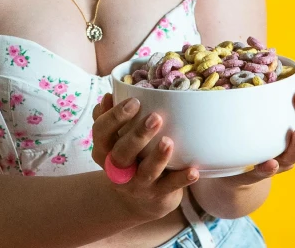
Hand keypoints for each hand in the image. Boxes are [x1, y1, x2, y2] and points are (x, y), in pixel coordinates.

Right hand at [91, 93, 198, 223]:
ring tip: (169, 141)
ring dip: (158, 157)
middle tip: (156, 117)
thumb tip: (110, 95)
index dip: (114, 117)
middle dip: (138, 136)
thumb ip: (109, 117)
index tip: (134, 101)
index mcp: (103, 150)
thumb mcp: (114, 140)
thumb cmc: (127, 156)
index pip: (100, 132)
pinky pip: (170, 187)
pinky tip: (193, 170)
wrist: (138, 200)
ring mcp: (137, 185)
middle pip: (121, 154)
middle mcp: (116, 170)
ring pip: (146, 172)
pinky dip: (182, 179)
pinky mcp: (157, 194)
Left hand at [229, 60, 294, 184]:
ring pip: (292, 156)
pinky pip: (263, 172)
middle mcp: (292, 147)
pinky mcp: (256, 173)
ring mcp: (277, 162)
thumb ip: (287, 86)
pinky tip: (269, 162)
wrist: (237, 167)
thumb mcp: (274, 107)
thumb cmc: (261, 131)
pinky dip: (268, 168)